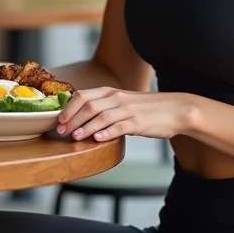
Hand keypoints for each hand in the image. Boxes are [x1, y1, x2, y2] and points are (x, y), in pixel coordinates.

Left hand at [56, 87, 187, 142]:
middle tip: (62, 132)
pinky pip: (119, 127)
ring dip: (85, 127)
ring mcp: (128, 110)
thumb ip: (104, 106)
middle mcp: (117, 98)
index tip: (58, 121)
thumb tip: (81, 116)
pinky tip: (97, 139)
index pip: (82, 96)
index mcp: (111, 92)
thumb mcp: (122, 102)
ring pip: (101, 116)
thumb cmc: (146, 108)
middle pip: (88, 106)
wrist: (175, 109)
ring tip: (75, 137)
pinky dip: (106, 133)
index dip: (68, 108)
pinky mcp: (138, 122)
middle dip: (72, 119)